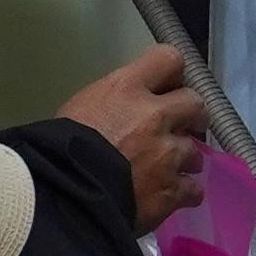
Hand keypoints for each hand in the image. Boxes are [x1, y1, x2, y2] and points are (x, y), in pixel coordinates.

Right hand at [57, 44, 208, 229]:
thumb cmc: (59, 146)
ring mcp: (168, 154)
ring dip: (184, 161)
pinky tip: (171, 195)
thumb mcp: (82, 107)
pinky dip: (184, 193)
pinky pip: (193, 190)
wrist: (65, 192)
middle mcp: (156, 116)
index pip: (169, 59)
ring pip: (196, 153)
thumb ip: (116, 102)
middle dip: (191, 116)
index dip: (173, 73)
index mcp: (128, 89)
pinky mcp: (173, 190)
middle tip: (180, 127)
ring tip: (166, 170)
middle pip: (195, 103)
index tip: (168, 86)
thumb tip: (129, 112)